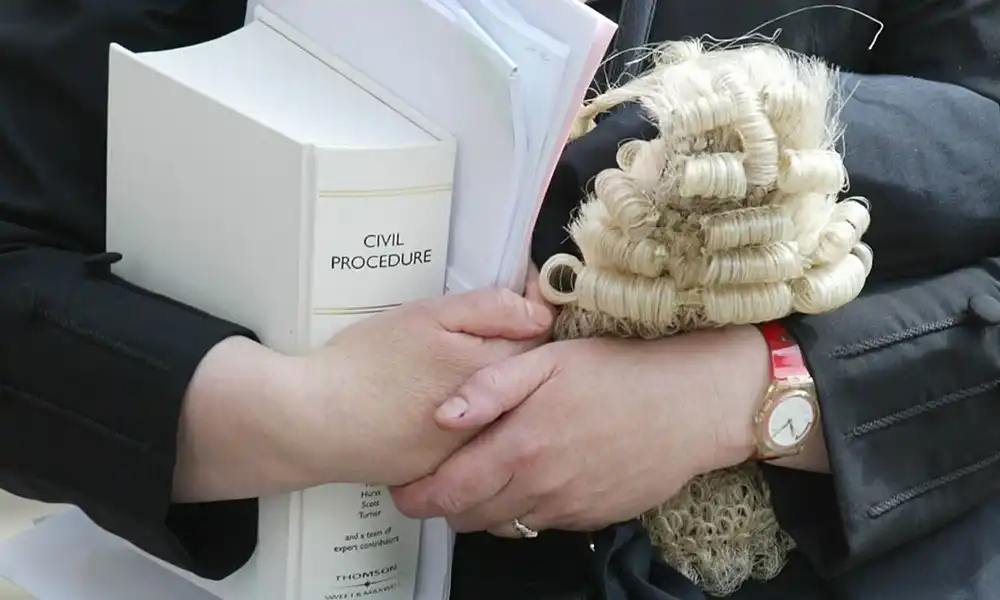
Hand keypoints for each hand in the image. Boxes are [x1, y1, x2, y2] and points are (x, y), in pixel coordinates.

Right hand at [174, 271, 554, 501]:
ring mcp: (471, 450)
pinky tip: (428, 407)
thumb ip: (490, 308)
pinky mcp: (446, 472)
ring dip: (490, 390)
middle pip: (524, 378)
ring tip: (446, 373)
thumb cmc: (366, 362)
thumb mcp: (427, 315)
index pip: (538, 337)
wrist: (314, 421)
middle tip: (471, 337)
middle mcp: (492, 418)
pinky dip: (463, 421)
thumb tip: (538, 311)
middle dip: (509, 352)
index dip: (525, 315)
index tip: (508, 305)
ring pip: (500, 411)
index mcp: (492, 371)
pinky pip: (471, 441)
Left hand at [390, 326, 771, 535]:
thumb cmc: (619, 372)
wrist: (692, 405)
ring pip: (506, 524)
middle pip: (470, 517)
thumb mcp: (550, 361)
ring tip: (490, 474)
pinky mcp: (593, 517)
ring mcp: (568, 509)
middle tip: (441, 479)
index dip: (416, 497)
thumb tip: (441, 415)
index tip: (403, 489)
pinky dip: (529, 507)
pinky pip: (545, 523)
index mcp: (521, 448)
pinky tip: (538, 475)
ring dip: (487, 507)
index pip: (448, 492)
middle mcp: (540, 489)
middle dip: (447, 504)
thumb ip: (490, 387)